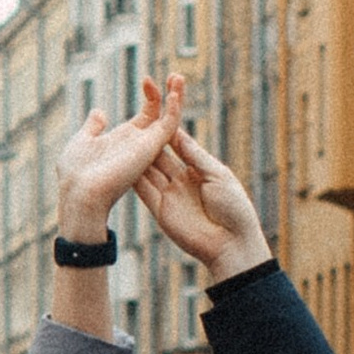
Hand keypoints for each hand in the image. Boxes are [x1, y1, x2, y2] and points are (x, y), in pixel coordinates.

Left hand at [58, 77, 177, 238]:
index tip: (147, 79)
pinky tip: (174, 93)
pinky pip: (168, 126)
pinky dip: (173, 109)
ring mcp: (146, 146)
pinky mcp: (150, 147)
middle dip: (169, 94)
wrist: (80, 191)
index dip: (151, 97)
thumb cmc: (76, 173)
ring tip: (178, 76)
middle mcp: (138, 143)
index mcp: (124, 140)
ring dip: (176, 97)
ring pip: (169, 118)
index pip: (146, 116)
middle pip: (162, 115)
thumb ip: (94, 127)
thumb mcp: (82, 141)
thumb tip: (100, 112)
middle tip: (175, 75)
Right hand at [131, 103, 269, 281]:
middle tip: (133, 118)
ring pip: (148, 171)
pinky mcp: (160, 211)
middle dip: (147, 138)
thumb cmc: (233, 208)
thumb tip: (177, 131)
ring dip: (136, 156)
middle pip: (159, 155)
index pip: (177, 144)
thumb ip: (195, 155)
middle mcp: (181, 180)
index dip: (166, 128)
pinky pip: (143, 190)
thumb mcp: (217, 175)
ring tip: (122, 136)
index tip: (155, 109)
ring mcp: (169, 195)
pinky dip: (132, 178)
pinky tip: (120, 163)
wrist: (230, 244)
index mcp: (198, 169)